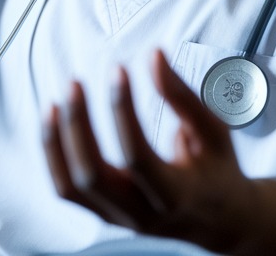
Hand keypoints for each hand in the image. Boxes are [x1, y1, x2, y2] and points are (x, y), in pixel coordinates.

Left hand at [44, 49, 253, 253]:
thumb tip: (154, 55)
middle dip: (78, 126)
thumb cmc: (218, 169)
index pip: (137, 157)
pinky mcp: (104, 214)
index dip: (123, 111)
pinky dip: (54, 156)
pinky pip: (67, 190)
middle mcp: (143, 214)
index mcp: (176, 195)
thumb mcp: (213, 132)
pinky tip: (54, 122)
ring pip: (73, 187)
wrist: (222, 219)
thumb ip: (182, 96)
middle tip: (75, 83)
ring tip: (54, 103)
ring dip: (57, 143)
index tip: (118, 69)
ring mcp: (120, 218)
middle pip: (94, 176)